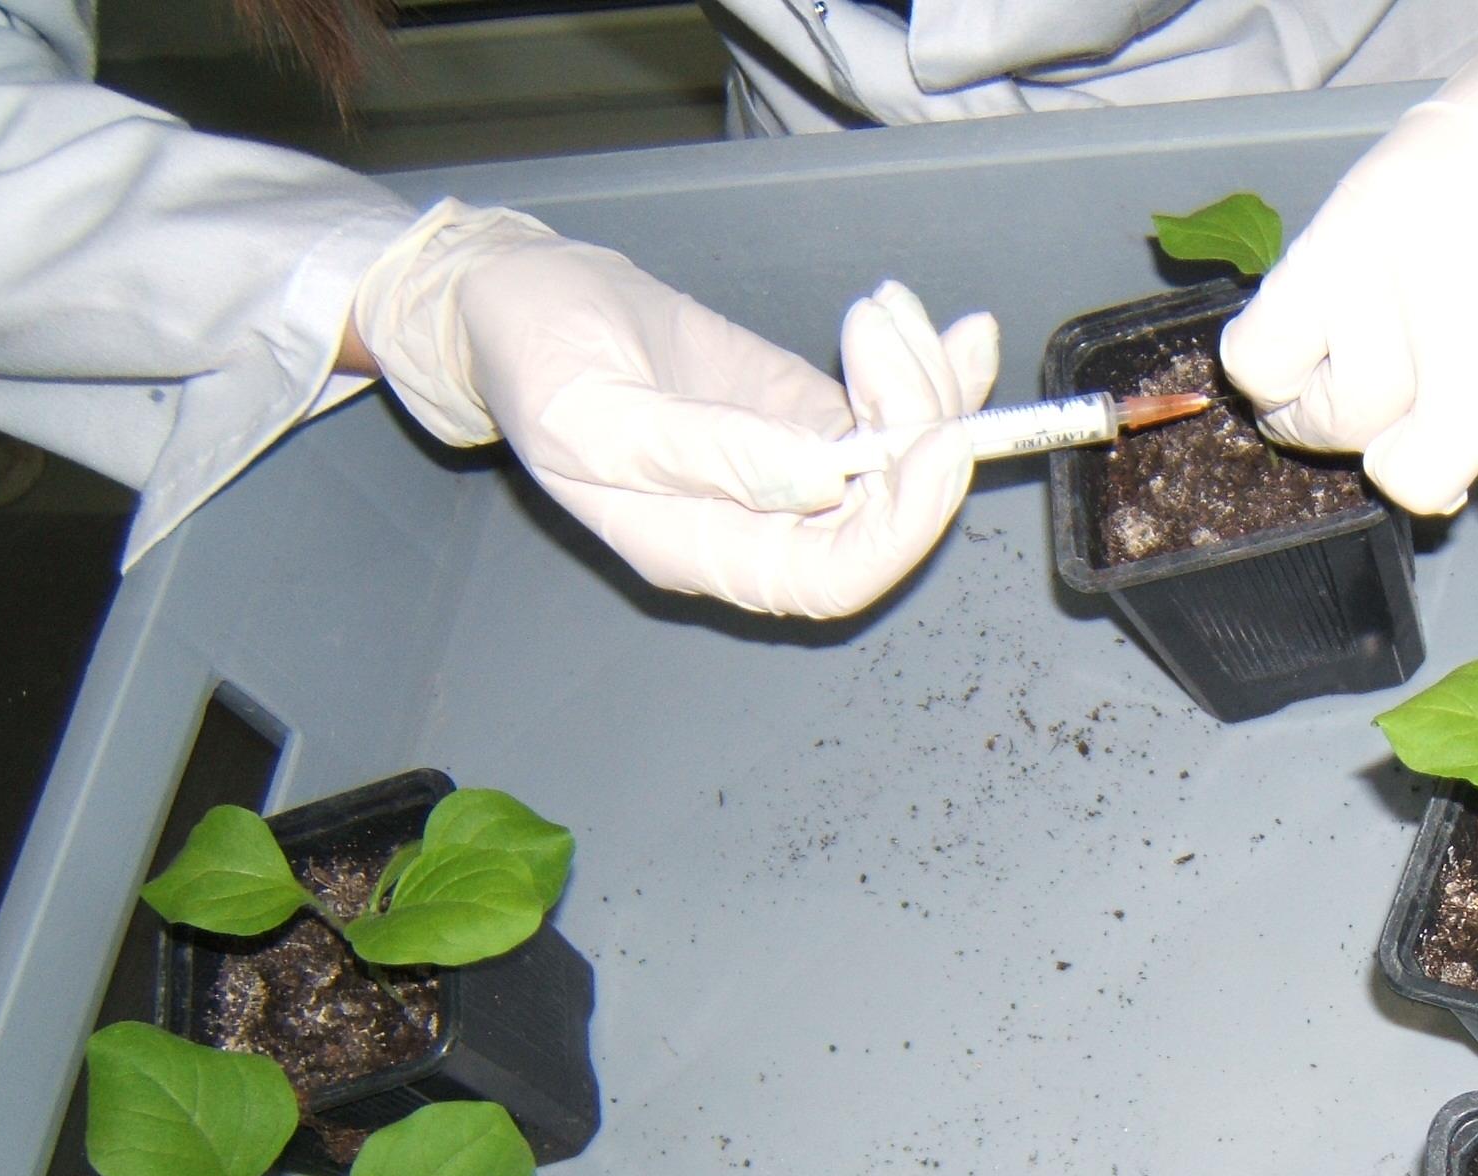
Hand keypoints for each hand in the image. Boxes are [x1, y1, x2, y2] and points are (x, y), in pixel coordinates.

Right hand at [350, 201, 998, 616]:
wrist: (522, 297)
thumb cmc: (536, 363)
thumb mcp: (600, 417)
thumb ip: (711, 455)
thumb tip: (821, 479)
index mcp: (709, 553)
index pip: (834, 577)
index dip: (900, 525)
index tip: (935, 442)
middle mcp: (766, 525)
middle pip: (887, 515)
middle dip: (919, 429)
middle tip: (901, 341)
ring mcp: (797, 469)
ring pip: (904, 459)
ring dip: (929, 388)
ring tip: (893, 312)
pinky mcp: (811, 414)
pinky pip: (894, 412)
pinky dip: (932, 373)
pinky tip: (954, 329)